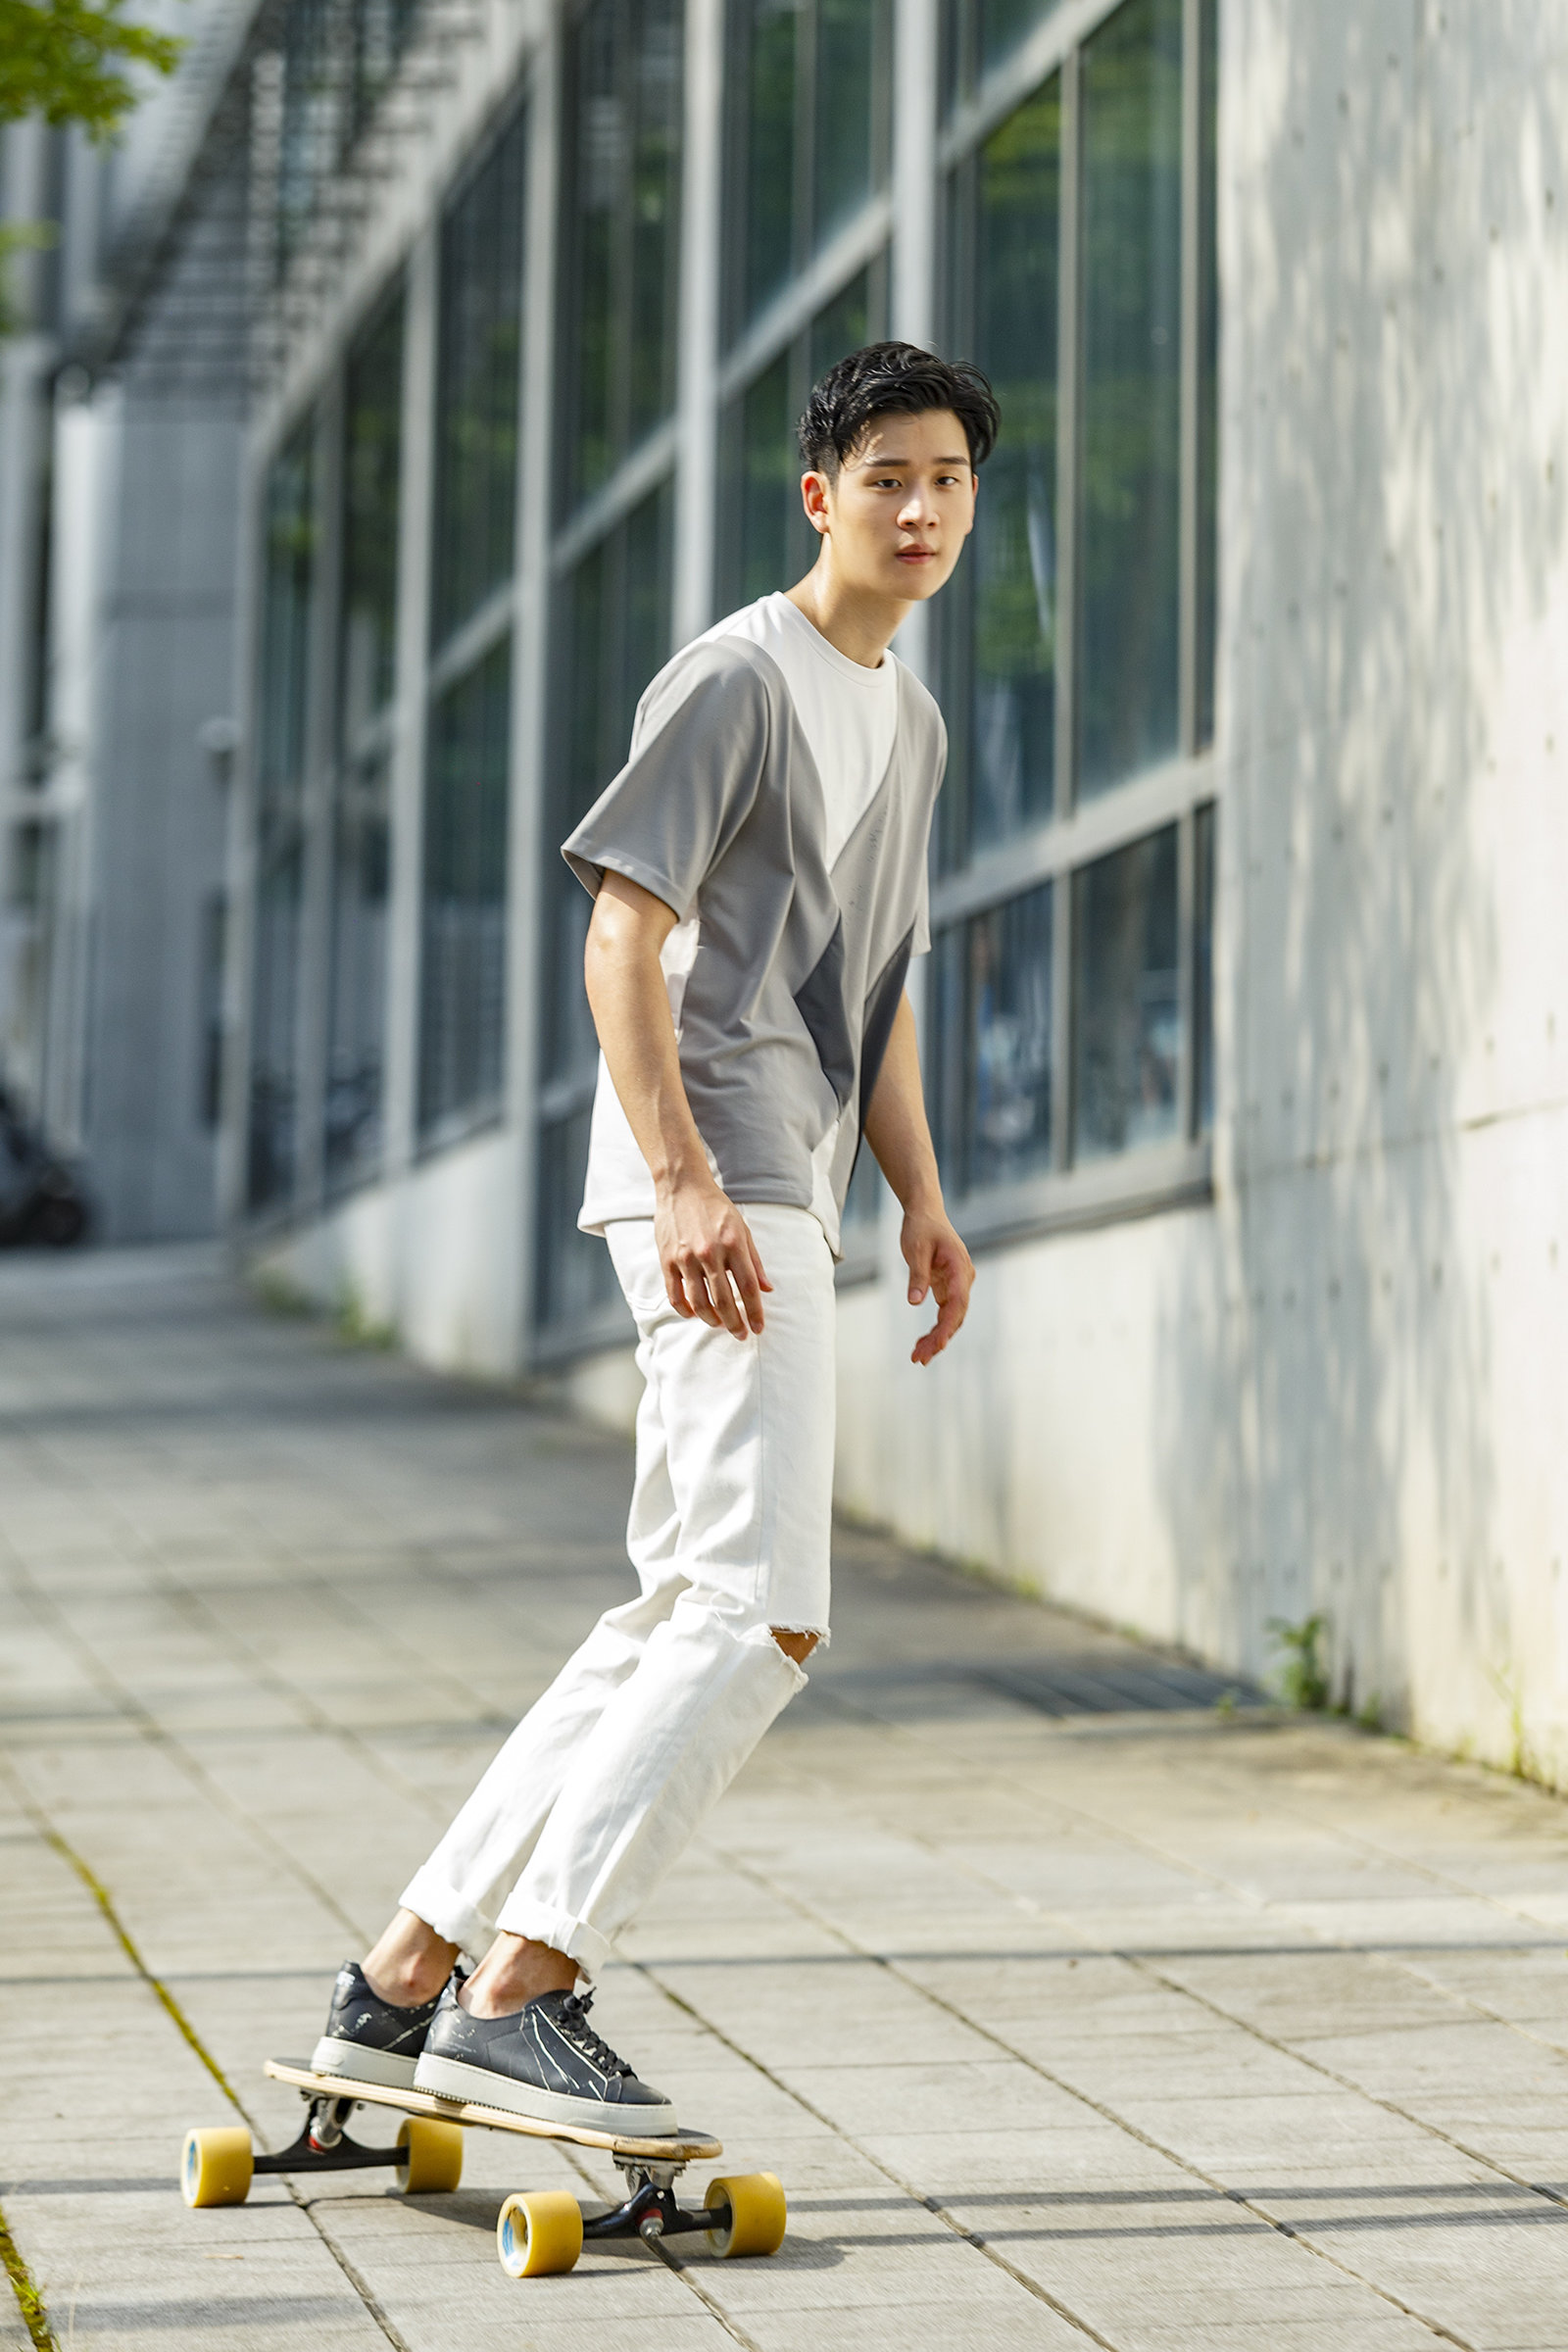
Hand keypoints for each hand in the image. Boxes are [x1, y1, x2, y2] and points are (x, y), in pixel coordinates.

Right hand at [655, 1173, 771, 1337]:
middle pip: (725, 1300)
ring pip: (699, 1302)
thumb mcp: (742, 1229)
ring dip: (711, 1319)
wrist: (682, 1186)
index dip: (754, 1312)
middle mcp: (710, 1253)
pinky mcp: (667, 1259)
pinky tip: (694, 1313)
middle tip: (740, 1334)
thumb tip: (767, 1289)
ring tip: (719, 1324)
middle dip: (735, 1323)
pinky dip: (685, 1309)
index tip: (758, 1328)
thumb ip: (754, 1261)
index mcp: (733, 1244)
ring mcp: (686, 1257)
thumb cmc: (716, 1208)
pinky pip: (675, 1294)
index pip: (748, 1287)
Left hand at [901, 1205, 973, 1366]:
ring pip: (951, 1318)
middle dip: (939, 1339)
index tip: (938, 1344)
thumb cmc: (921, 1227)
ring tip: (918, 1357)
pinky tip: (922, 1344)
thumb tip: (914, 1302)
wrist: (926, 1213)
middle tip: (919, 1358)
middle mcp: (964, 1279)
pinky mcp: (949, 1288)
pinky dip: (935, 1329)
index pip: (957, 1302)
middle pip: (956, 1316)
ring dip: (937, 1338)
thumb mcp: (915, 1248)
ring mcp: (958, 1285)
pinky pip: (944, 1314)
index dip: (948, 1326)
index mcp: (960, 1268)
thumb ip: (917, 1276)